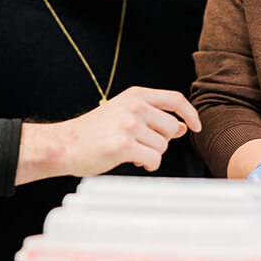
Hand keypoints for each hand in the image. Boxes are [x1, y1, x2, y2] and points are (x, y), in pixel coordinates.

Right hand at [18, 86, 201, 182]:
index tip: (195, 127)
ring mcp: (129, 125)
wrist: (65, 144)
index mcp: (136, 95)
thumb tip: (181, 127)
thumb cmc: (96, 131)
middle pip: (170, 128)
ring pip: (162, 146)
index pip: (175, 99)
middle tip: (142, 145)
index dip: (190, 114)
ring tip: (131, 151)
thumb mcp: (125, 115)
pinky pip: (153, 160)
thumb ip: (153, 117)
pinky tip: (132, 160)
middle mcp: (134, 106)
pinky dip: (147, 164)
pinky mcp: (124, 145)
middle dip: (161, 141)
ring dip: (151, 154)